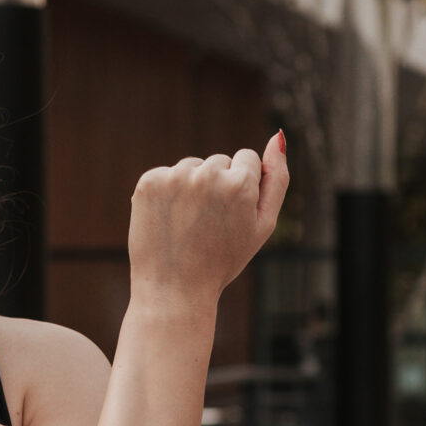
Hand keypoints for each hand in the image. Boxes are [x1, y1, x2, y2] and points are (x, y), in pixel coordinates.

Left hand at [127, 133, 287, 309]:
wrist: (175, 289)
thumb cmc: (225, 259)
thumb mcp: (263, 224)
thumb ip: (277, 179)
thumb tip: (277, 136)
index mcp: (239, 184)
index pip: (247, 158)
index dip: (243, 186)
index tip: (233, 213)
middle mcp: (206, 174)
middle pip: (219, 161)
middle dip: (218, 186)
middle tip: (210, 225)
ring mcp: (174, 177)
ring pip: (192, 166)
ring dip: (193, 187)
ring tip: (190, 224)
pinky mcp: (149, 182)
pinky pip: (167, 174)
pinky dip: (169, 192)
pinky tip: (171, 220)